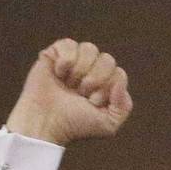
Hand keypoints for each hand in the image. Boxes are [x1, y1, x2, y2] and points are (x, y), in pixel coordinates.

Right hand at [5, 38, 132, 144]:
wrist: (46, 123)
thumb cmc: (74, 125)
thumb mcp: (108, 125)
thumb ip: (124, 107)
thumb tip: (120, 81)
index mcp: (105, 84)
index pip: (119, 73)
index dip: (107, 88)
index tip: (92, 103)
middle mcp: (91, 70)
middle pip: (107, 59)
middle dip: (95, 79)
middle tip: (80, 94)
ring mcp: (74, 61)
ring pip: (90, 48)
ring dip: (80, 70)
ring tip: (68, 85)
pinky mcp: (54, 54)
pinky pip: (69, 44)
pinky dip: (65, 61)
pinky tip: (58, 74)